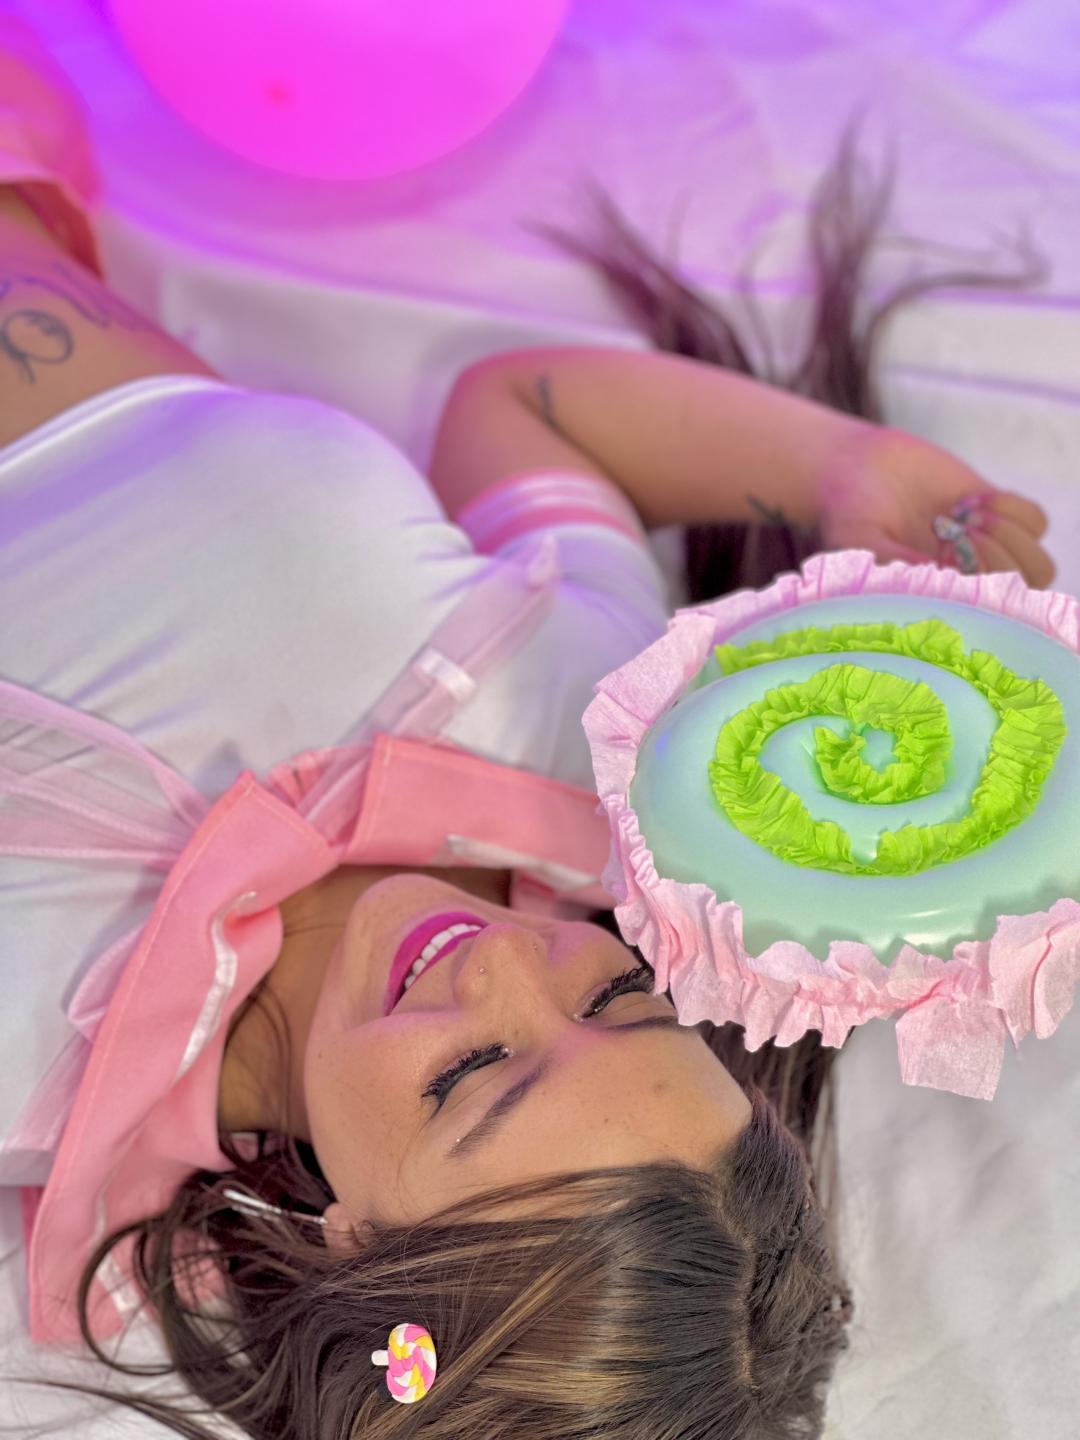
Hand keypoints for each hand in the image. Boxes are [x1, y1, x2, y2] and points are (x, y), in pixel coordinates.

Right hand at [816, 423, 1054, 587]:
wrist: (855, 469)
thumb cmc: (848, 516)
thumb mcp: (858, 544)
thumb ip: (891, 562)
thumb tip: (938, 573)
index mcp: (937, 603)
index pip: (984, 621)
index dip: (977, 593)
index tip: (942, 557)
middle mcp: (966, 583)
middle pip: (1020, 596)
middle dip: (998, 561)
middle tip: (958, 531)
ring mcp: (986, 550)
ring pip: (1038, 564)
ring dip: (1011, 539)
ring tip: (970, 517)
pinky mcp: (997, 513)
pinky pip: (1036, 522)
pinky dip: (1013, 509)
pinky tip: (974, 500)